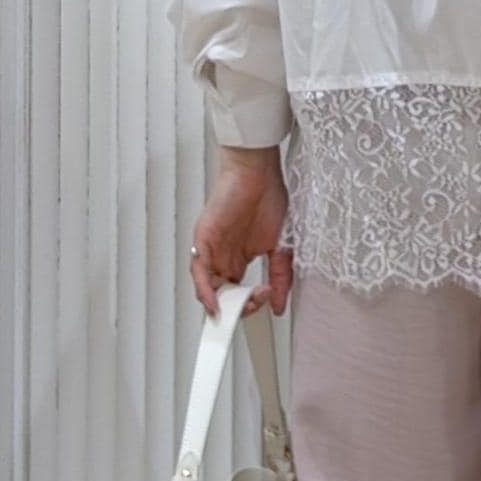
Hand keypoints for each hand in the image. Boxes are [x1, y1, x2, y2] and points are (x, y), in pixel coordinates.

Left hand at [188, 146, 293, 317]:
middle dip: (238, 307)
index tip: (265, 306)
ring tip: (238, 308)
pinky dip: (205, 291)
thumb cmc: (269, 197)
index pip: (238, 292)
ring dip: (222, 304)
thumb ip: (280, 278)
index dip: (249, 304)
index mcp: (240, 258)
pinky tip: (214, 303)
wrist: (258, 172)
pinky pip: (199, 271)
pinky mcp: (202, 240)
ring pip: (208, 287)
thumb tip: (278, 305)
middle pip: (222, 294)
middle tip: (254, 306)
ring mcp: (212, 249)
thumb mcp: (282, 247)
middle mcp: (223, 256)